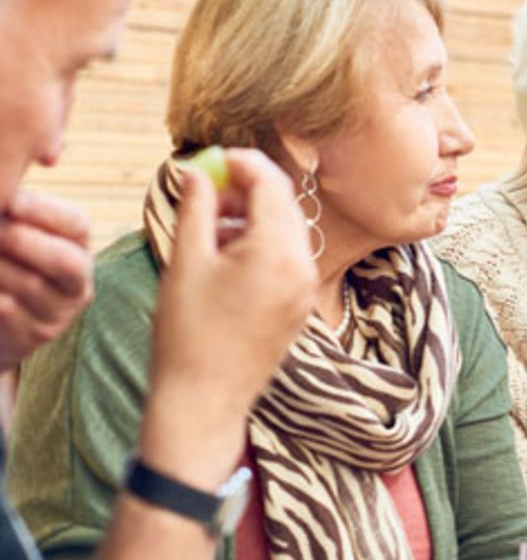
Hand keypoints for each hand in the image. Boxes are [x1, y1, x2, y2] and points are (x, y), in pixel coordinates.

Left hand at [0, 189, 92, 368]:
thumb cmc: (0, 264)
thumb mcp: (15, 236)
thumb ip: (16, 213)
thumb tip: (5, 192)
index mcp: (78, 248)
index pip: (77, 224)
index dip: (42, 210)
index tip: (9, 198)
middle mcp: (79, 282)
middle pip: (64, 259)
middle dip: (19, 239)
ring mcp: (60, 314)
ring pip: (28, 284)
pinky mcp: (35, 338)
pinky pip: (6, 311)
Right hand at [140, 149, 315, 488]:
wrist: (204, 401)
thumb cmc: (188, 333)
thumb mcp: (186, 262)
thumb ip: (196, 208)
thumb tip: (197, 173)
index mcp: (278, 252)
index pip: (271, 185)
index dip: (243, 164)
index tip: (214, 159)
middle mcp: (303, 267)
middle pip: (284, 206)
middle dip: (248, 190)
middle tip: (208, 191)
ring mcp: (306, 289)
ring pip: (287, 231)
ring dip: (253, 217)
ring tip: (210, 227)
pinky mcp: (300, 306)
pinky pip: (288, 259)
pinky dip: (262, 244)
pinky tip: (226, 254)